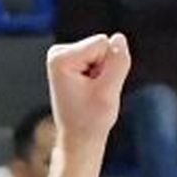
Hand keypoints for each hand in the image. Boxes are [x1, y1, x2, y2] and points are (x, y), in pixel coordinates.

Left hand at [45, 33, 130, 148]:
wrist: (79, 139)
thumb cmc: (91, 121)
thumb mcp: (108, 92)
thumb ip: (117, 62)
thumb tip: (119, 38)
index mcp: (60, 57)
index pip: (103, 43)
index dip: (107, 68)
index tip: (94, 90)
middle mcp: (57, 53)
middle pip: (102, 45)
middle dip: (105, 70)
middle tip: (94, 94)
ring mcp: (63, 56)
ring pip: (103, 52)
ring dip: (103, 74)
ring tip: (91, 94)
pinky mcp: (71, 61)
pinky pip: (100, 58)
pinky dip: (99, 76)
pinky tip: (89, 92)